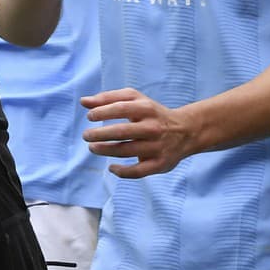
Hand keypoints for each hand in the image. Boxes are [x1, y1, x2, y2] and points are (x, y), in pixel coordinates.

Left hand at [80, 88, 202, 178]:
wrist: (186, 131)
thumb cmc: (152, 113)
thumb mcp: (135, 99)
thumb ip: (109, 98)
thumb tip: (83, 102)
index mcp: (147, 109)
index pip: (121, 108)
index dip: (102, 112)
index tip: (90, 117)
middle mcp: (153, 127)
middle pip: (122, 131)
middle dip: (99, 134)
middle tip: (86, 136)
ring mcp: (157, 147)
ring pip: (127, 151)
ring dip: (105, 150)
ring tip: (92, 147)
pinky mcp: (160, 164)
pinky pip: (138, 171)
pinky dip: (122, 171)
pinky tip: (111, 167)